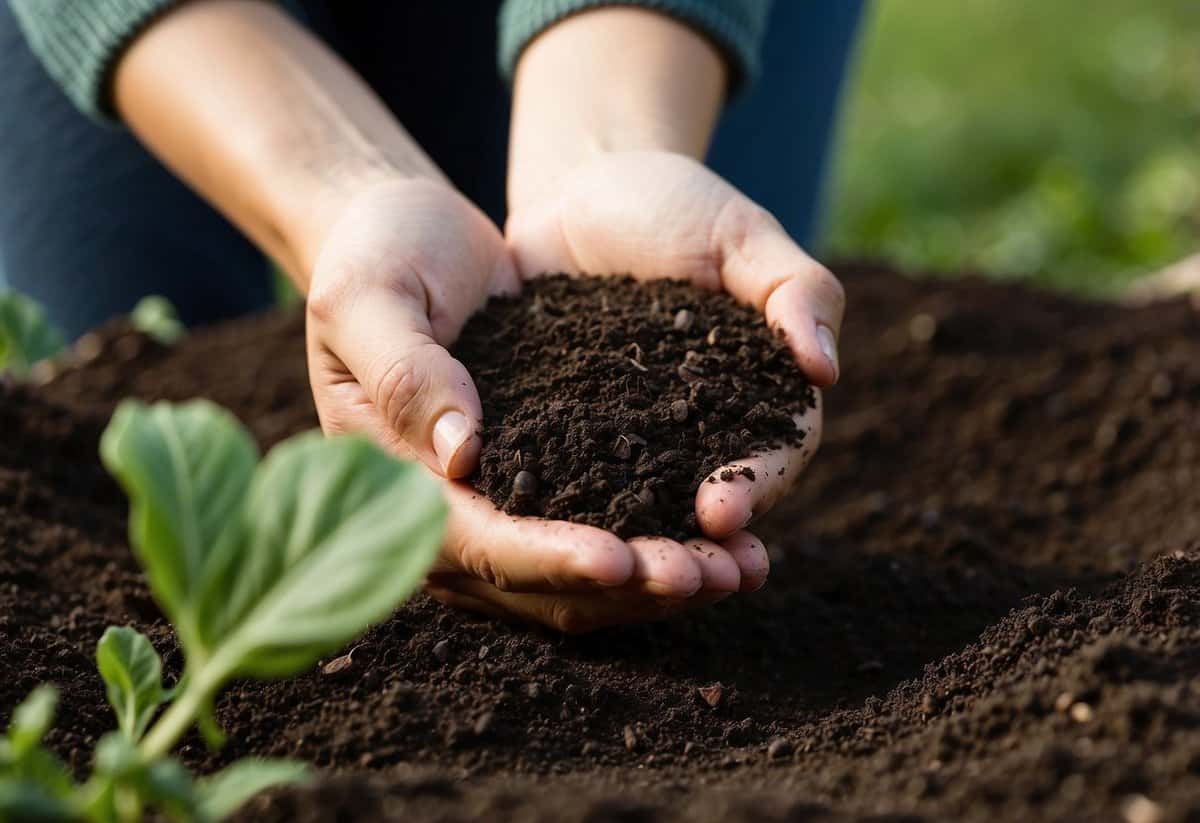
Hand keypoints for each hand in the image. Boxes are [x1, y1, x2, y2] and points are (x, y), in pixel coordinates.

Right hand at [307, 179, 760, 632]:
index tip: (622, 559)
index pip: (478, 545)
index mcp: (397, 480)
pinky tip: (728, 541)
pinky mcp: (543, 481)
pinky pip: (605, 531)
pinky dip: (662, 544)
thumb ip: (405, 371)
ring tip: (740, 569)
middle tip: (714, 575)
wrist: (403, 232)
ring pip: (582, 580)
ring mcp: (498, 507)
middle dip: (629, 587)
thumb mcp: (370, 295)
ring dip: (658, 582)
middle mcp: (448, 514)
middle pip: (543, 585)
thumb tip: (462, 455)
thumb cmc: (376, 254)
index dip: (549, 560)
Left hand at [506, 150, 840, 570]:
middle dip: (691, 547)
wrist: (583, 189)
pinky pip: (559, 478)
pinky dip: (551, 512)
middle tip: (667, 578)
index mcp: (753, 393)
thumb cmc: (677, 205)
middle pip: (704, 504)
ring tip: (603, 582)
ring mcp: (625, 439)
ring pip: (634, 507)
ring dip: (627, 551)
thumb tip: (825, 367)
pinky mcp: (560, 432)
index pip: (772, 454)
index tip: (722, 514)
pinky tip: (526, 537)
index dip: (754, 488)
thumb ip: (793, 289)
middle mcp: (693, 431)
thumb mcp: (740, 234)